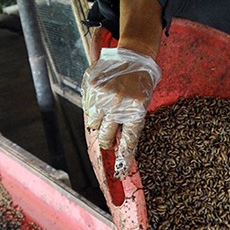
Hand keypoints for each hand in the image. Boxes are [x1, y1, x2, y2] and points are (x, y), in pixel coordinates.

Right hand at [81, 47, 160, 177]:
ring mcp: (104, 95)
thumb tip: (117, 146)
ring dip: (99, 123)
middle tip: (109, 140)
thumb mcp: (142, 105)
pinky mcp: (92, 87)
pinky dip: (93, 108)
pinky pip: (87, 108)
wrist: (134, 58)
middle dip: (107, 142)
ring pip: (93, 124)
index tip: (119, 172)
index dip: (122, 158)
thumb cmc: (140, 85)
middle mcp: (119, 104)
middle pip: (105, 137)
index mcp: (136, 110)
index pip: (128, 141)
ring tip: (108, 110)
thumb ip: (129, 124)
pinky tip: (103, 99)